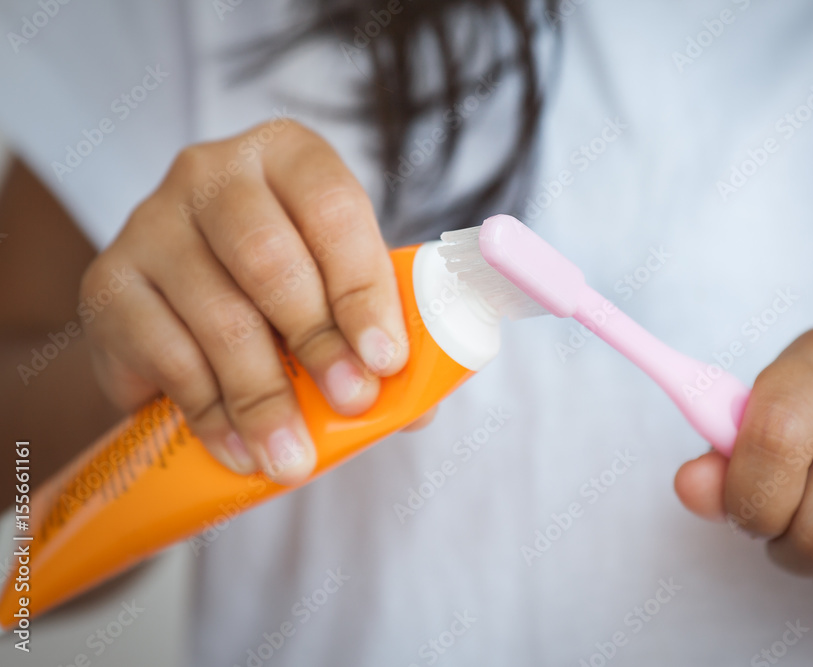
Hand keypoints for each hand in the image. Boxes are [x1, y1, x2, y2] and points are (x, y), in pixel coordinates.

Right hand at [80, 119, 410, 484]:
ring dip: (264, 397)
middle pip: (268, 258)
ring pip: (218, 315)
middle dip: (317, 342)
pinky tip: (240, 448)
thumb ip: (379, 333)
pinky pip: (165, 355)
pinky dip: (210, 413)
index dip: (363, 287)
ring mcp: (150, 223)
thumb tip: (415, 409)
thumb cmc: (287, 289)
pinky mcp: (107, 283)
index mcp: (287, 156)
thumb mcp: (339, 290)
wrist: (190, 304)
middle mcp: (211, 173)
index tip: (386, 358)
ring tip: (294, 456)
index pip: (332, 208)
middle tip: (350, 403)